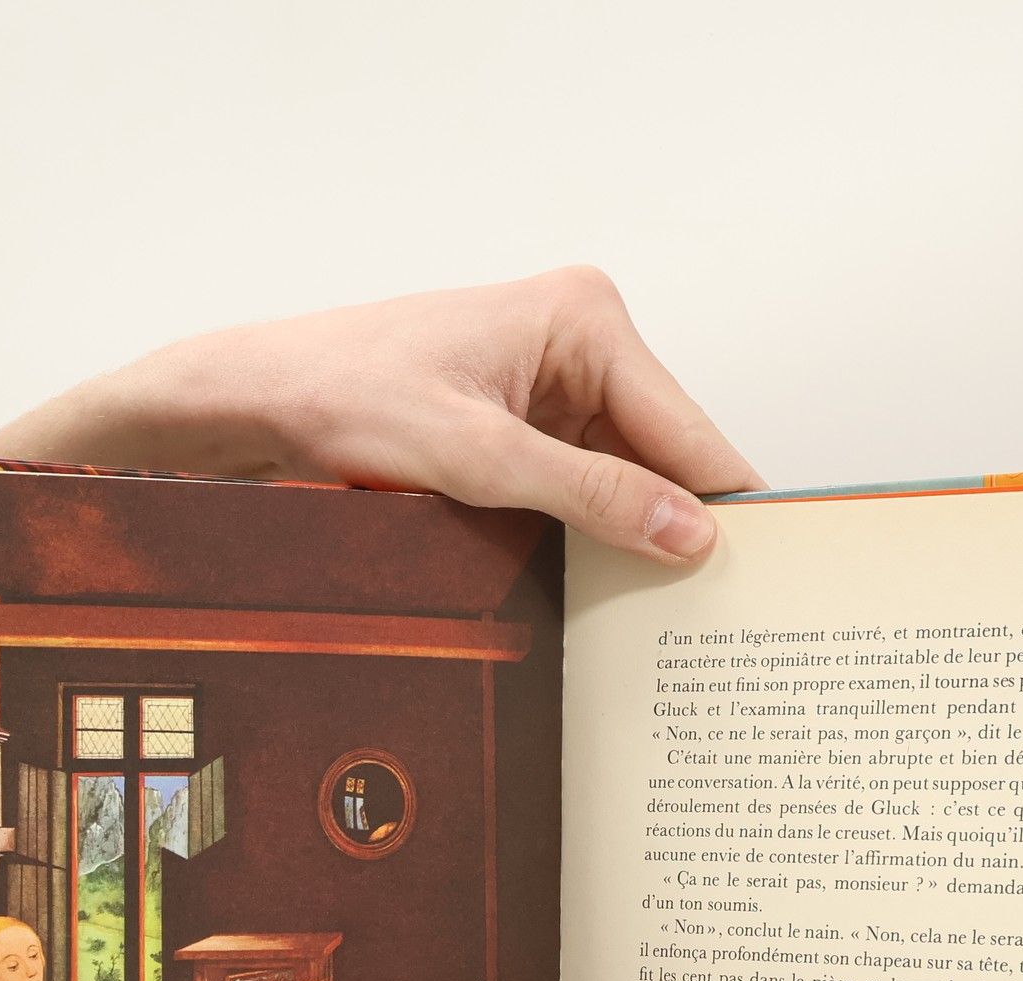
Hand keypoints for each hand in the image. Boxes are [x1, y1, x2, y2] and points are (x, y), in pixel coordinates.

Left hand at [0, 267, 763, 564]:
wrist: (253, 402)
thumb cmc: (342, 396)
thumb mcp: (475, 458)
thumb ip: (590, 496)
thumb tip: (689, 535)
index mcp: (585, 318)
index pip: (690, 430)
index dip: (728, 509)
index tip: (769, 580)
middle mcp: (581, 341)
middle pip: (667, 457)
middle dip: (683, 529)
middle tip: (715, 620)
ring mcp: (553, 386)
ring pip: (629, 480)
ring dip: (637, 541)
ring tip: (668, 617)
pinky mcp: (524, 427)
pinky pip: (586, 488)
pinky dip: (596, 537)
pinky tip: (608, 591)